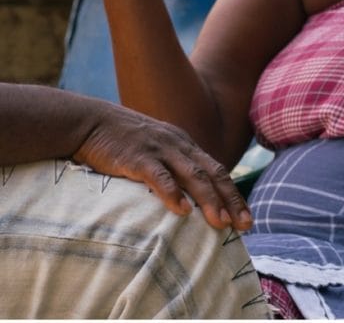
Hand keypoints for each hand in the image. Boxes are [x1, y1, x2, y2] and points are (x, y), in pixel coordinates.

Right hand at [74, 101, 251, 230]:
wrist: (91, 122)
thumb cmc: (122, 142)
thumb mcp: (156, 151)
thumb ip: (173, 168)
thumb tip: (187, 200)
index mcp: (186, 147)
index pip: (218, 172)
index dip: (234, 195)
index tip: (247, 218)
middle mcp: (180, 147)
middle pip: (214, 175)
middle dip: (231, 201)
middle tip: (245, 225)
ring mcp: (160, 150)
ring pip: (193, 175)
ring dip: (209, 200)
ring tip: (220, 223)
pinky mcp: (138, 157)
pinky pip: (159, 176)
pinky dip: (172, 192)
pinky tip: (181, 210)